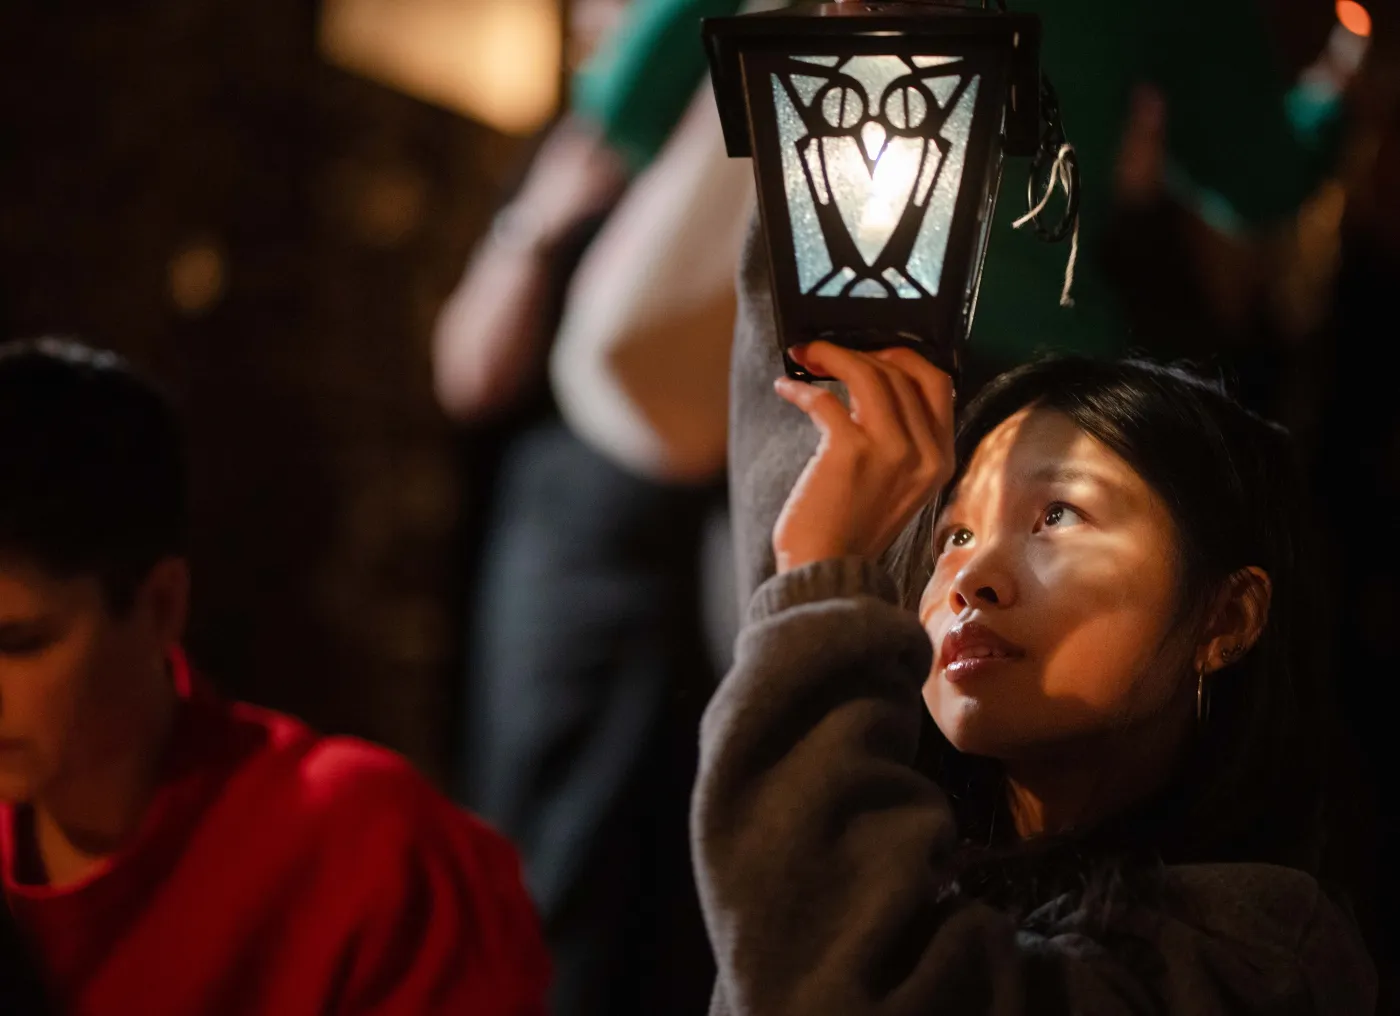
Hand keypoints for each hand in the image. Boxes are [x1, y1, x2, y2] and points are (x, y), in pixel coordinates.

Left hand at [772, 342, 953, 573]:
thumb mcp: (896, 482)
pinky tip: (787, 390)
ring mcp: (891, 451)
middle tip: (829, 350)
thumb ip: (898, 438)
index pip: (938, 382)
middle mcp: (924, 453)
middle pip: (901, 371)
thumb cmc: (851, 528)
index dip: (903, 357)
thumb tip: (870, 383)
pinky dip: (801, 389)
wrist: (827, 572)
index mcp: (940, 458)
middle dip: (861, 351)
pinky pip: (826, 399)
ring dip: (832, 356)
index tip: (873, 351)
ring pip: (869, 374)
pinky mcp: (851, 452)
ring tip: (805, 355)